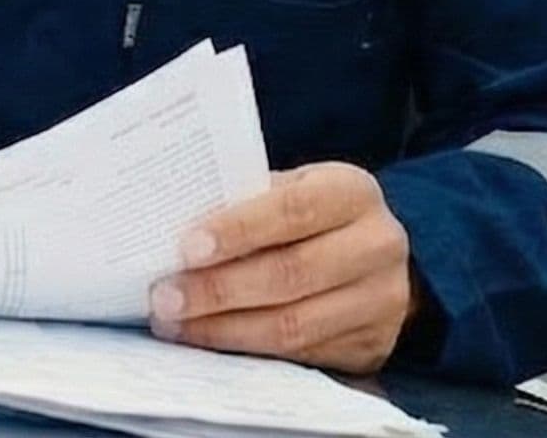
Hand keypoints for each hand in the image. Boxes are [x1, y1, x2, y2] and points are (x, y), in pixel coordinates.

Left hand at [149, 163, 414, 373]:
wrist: (379, 256)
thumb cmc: (316, 215)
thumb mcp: (295, 189)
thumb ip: (249, 201)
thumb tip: (174, 228)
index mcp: (353, 192)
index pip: (293, 210)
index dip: (238, 229)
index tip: (187, 248)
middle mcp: (377, 246)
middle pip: (291, 275)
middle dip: (219, 290)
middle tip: (166, 297)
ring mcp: (380, 302)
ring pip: (293, 326)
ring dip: (224, 329)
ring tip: (175, 324)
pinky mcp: (370, 347)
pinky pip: (299, 357)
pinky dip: (246, 352)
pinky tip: (207, 341)